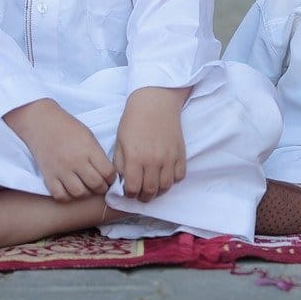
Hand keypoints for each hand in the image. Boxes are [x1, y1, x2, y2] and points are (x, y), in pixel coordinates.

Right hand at [4, 98, 115, 200]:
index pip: (107, 172)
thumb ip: (97, 155)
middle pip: (95, 184)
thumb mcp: (89, 137)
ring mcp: (60, 170)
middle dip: (102, 188)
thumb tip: (107, 174)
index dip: (112, 178)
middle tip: (101, 185)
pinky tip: (71, 190)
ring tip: (87, 188)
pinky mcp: (48, 176)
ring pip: (79, 193)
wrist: (41, 123)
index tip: (111, 178)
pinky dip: (67, 196)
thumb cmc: (68, 128)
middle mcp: (75, 161)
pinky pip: (60, 196)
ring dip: (86, 193)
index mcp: (88, 149)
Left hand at [114, 86, 191, 201]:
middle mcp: (153, 161)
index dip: (130, 194)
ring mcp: (169, 157)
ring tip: (153, 187)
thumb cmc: (134, 120)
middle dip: (144, 197)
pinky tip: (166, 175)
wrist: (155, 102)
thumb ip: (120, 164)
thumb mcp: (120, 142)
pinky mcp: (180, 153)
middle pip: (150, 191)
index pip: (133, 189)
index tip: (129, 191)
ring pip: (166, 186)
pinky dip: (173, 180)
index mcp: (135, 158)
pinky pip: (180, 176)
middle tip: (141, 194)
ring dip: (159, 191)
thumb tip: (123, 181)